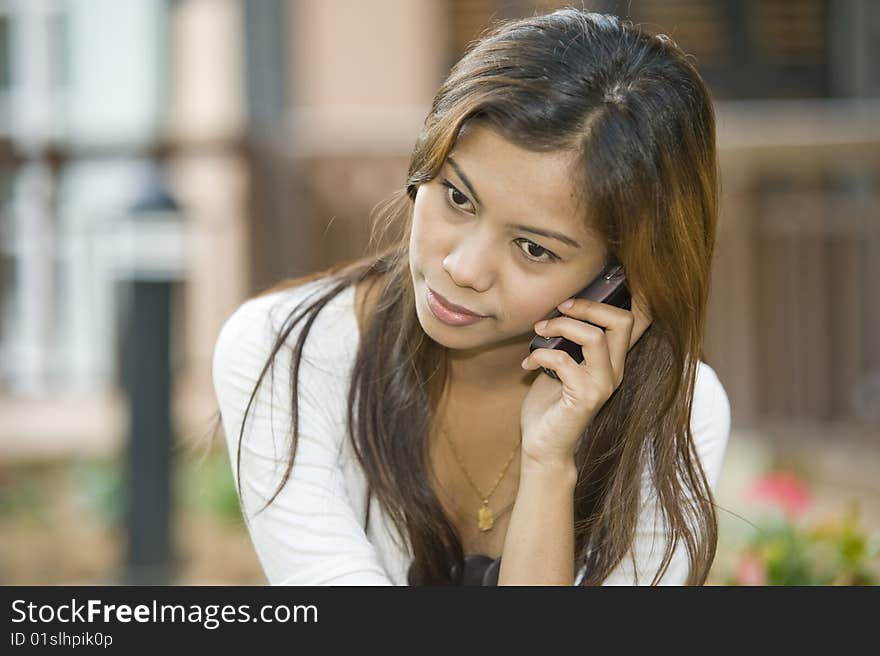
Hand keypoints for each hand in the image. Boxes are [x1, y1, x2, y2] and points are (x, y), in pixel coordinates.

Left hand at [519, 293, 651, 467]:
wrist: (544, 445)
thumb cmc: (550, 404)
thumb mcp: (562, 363)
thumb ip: (568, 341)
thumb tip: (558, 307)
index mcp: (613, 359)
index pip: (634, 321)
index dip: (619, 298)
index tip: (578, 296)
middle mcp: (615, 371)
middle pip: (622, 320)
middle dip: (587, 306)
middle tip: (560, 308)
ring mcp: (603, 385)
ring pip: (594, 337)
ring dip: (560, 327)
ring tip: (539, 331)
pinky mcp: (585, 398)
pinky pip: (564, 361)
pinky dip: (540, 355)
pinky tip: (528, 363)